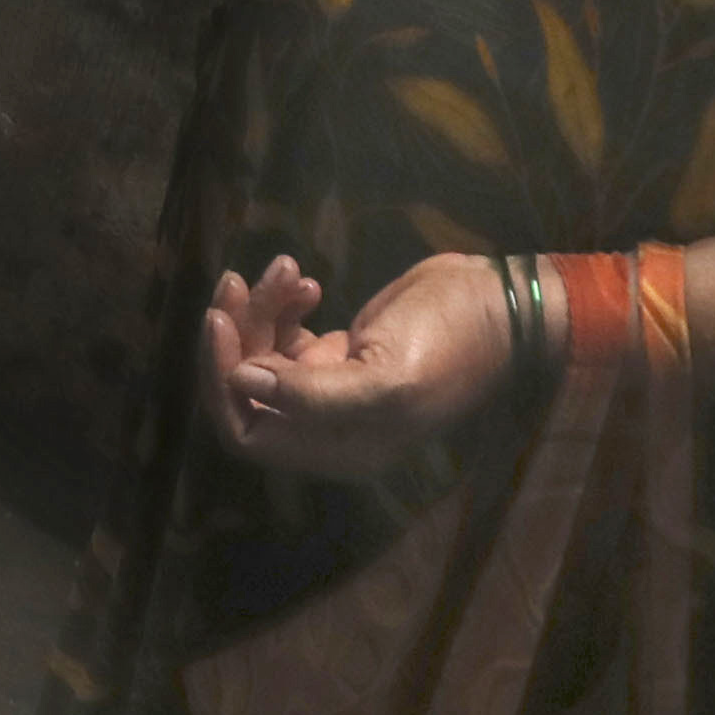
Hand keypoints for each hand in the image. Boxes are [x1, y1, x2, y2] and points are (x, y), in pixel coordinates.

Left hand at [200, 252, 512, 478]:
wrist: (497, 303)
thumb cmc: (448, 343)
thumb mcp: (386, 377)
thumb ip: (312, 393)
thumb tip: (242, 382)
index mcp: (336, 446)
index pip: (245, 430)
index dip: (219, 381)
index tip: (218, 322)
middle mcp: (326, 425)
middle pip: (246, 388)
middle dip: (235, 334)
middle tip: (237, 280)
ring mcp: (332, 387)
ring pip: (262, 354)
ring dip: (260, 308)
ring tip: (286, 267)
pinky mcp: (339, 353)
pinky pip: (286, 335)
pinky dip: (284, 304)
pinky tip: (307, 281)